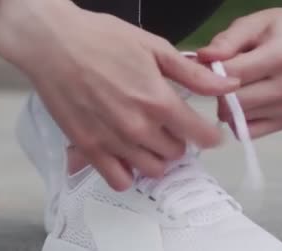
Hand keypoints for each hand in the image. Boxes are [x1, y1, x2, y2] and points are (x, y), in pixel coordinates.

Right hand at [0, 0, 239, 190]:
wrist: (51, 43)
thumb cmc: (104, 39)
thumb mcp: (155, 48)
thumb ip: (194, 74)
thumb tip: (230, 86)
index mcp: (159, 101)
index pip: (200, 136)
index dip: (209, 136)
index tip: (208, 133)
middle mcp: (139, 128)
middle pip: (176, 154)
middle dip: (179, 142)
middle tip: (168, 126)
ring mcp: (113, 142)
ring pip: (153, 170)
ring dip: (157, 158)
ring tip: (148, 139)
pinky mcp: (89, 150)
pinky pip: (120, 180)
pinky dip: (128, 172)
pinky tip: (126, 155)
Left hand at [198, 0, 281, 138]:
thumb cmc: (277, 30)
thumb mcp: (250, 24)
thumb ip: (225, 42)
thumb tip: (204, 59)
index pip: (232, 76)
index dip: (212, 71)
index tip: (211, 63)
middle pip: (234, 103)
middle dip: (220, 91)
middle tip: (224, 76)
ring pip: (238, 118)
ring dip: (231, 104)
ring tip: (242, 84)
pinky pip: (247, 131)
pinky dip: (241, 118)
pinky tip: (249, 99)